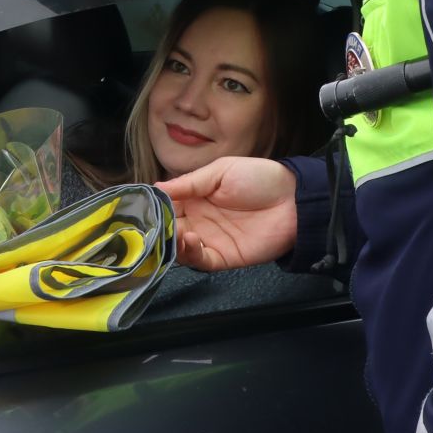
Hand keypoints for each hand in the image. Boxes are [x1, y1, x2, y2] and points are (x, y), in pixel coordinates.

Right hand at [157, 157, 298, 271]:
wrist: (293, 199)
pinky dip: (191, 255)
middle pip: (169, 229)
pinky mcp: (223, 257)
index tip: (139, 209)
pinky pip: (201, 261)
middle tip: (150, 227)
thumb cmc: (259, 178)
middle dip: (157, 230)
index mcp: (195, 197)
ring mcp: (210, 240)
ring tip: (174, 232)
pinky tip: (190, 240)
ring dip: (172, 243)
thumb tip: (155, 187)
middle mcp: (198, 220)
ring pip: (180, 248)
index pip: (166, 206)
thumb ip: (189, 182)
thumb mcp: (221, 171)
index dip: (153, 209)